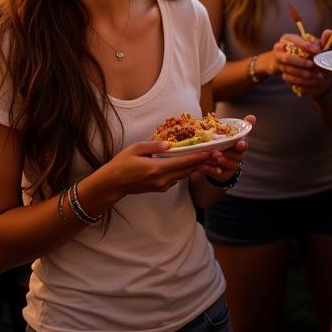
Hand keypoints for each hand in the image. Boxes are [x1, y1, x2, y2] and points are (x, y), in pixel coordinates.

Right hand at [99, 139, 223, 197]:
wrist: (114, 184)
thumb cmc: (121, 164)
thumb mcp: (135, 149)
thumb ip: (153, 147)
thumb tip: (169, 144)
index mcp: (156, 169)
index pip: (182, 162)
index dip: (198, 157)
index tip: (211, 152)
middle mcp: (162, 179)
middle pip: (187, 170)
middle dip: (203, 163)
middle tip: (217, 155)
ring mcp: (162, 185)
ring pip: (183, 175)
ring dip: (196, 167)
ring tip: (209, 159)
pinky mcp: (161, 188)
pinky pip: (176, 177)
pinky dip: (185, 170)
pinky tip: (191, 164)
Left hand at [191, 115, 254, 181]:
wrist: (215, 162)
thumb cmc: (221, 145)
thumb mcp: (224, 134)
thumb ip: (231, 125)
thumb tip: (240, 115)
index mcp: (238, 145)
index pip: (243, 145)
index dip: (242, 144)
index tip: (239, 143)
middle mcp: (238, 156)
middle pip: (236, 156)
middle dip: (228, 154)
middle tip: (218, 152)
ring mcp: (232, 166)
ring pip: (228, 164)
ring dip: (219, 161)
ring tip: (210, 157)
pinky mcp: (225, 175)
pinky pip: (218, 173)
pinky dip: (210, 169)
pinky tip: (201, 166)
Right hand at [275, 32, 331, 98]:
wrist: (294, 64)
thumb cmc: (306, 52)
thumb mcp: (314, 46)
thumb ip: (322, 40)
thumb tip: (329, 32)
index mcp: (287, 38)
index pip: (295, 41)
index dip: (307, 46)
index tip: (319, 51)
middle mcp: (279, 49)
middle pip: (288, 57)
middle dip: (302, 62)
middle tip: (314, 65)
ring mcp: (278, 61)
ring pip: (288, 69)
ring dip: (304, 73)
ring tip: (318, 75)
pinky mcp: (280, 73)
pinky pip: (289, 78)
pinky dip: (302, 80)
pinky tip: (313, 80)